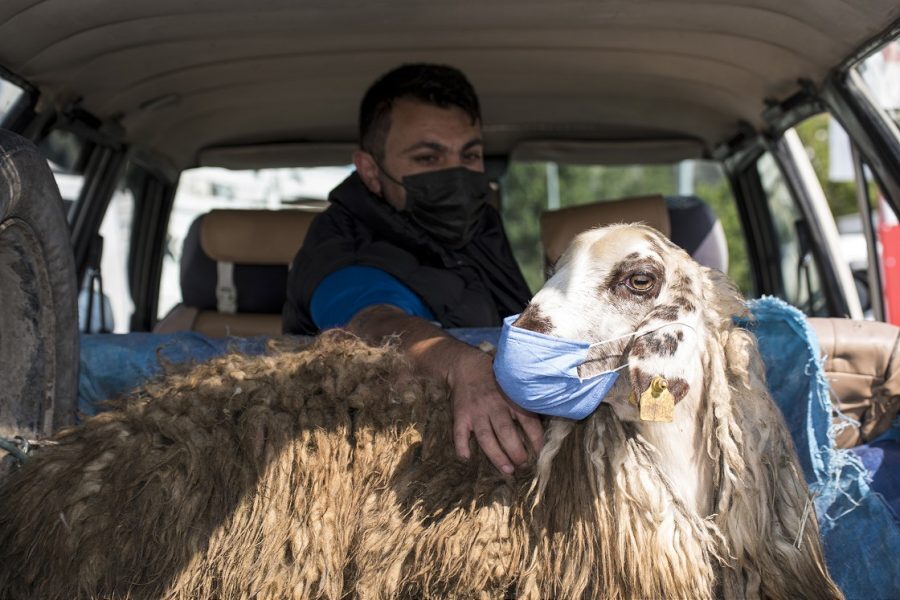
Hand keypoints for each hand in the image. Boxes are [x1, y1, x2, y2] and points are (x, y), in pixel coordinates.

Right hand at [448, 347, 543, 473]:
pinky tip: (466, 458)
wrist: (466, 365)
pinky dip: (461, 446)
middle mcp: (494, 406)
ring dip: (496, 455)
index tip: (542, 454)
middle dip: (516, 451)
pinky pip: (459, 433)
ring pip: (486, 437)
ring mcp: (476, 412)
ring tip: (507, 469)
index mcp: (511, 399)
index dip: (537, 439)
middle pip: (506, 432)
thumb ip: (526, 401)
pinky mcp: (461, 415)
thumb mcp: (514, 385)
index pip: (528, 422)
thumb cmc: (495, 378)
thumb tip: (549, 416)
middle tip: (523, 465)